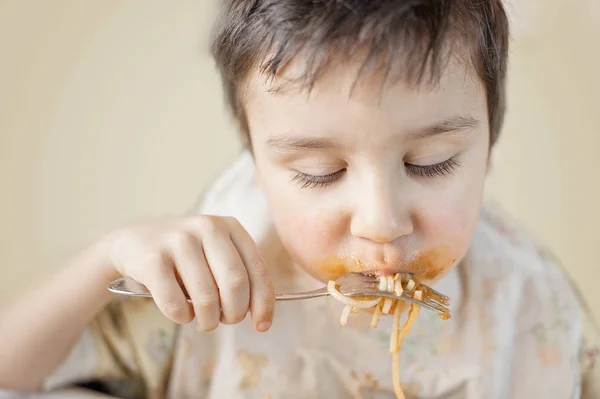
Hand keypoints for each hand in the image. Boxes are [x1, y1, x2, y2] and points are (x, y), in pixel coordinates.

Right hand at [99, 215, 274, 331]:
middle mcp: (206, 227)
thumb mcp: (215, 255)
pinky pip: (176, 305)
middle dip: (234, 313)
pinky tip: (180, 312)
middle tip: (225, 320)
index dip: (263, 302)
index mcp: (229, 226)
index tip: (262, 325)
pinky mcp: (153, 260)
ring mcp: (178, 241)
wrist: (132, 243)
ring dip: (208, 321)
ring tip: (203, 321)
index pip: (257, 269)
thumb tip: (261, 318)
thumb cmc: (185, 258)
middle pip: (235, 284)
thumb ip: (240, 278)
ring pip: (206, 298)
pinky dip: (182, 318)